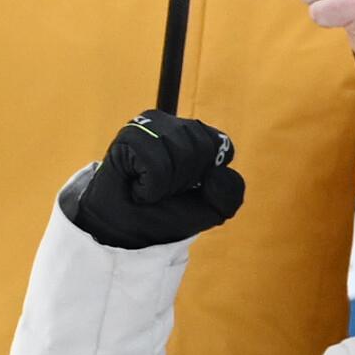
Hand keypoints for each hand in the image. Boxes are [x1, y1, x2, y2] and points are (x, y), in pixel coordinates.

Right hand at [58, 109, 244, 251]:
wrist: (124, 231)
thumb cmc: (166, 213)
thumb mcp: (211, 209)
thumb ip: (230, 193)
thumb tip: (217, 171)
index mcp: (198, 134)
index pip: (223, 147)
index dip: (208, 177)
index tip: (188, 188)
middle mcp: (174, 123)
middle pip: (202, 151)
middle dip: (186, 182)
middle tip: (164, 189)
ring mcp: (150, 125)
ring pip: (181, 156)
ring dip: (167, 187)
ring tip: (149, 188)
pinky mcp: (129, 136)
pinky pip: (157, 166)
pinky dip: (151, 188)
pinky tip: (136, 187)